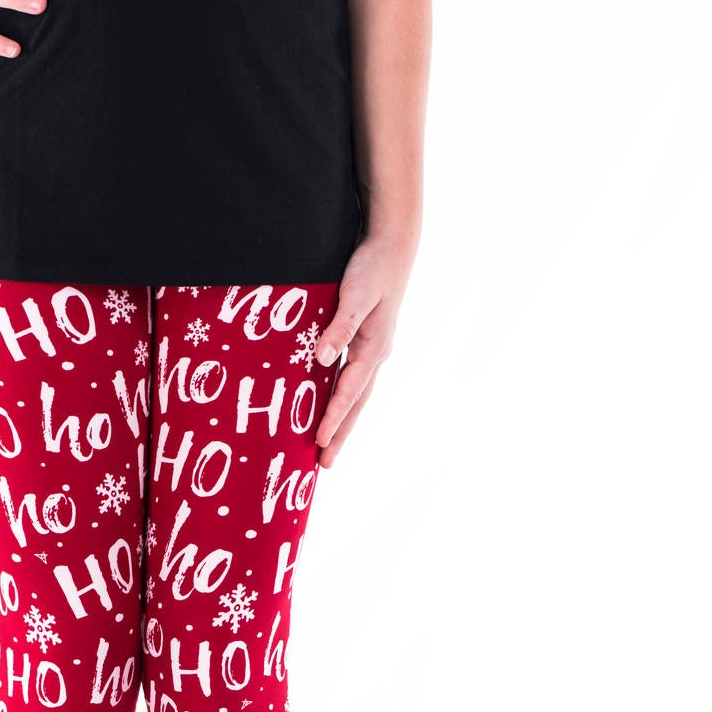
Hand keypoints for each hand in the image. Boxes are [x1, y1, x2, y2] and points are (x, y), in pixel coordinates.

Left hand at [313, 231, 416, 468]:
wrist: (393, 247)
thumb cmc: (372, 268)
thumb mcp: (355, 294)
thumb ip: (339, 326)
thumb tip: (322, 358)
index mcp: (372, 347)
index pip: (348, 391)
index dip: (333, 417)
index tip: (319, 442)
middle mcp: (375, 355)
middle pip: (356, 403)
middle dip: (340, 434)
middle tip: (325, 465)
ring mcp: (373, 351)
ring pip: (357, 395)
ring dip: (343, 422)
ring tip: (328, 448)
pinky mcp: (368, 343)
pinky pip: (353, 379)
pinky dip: (344, 400)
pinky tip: (332, 408)